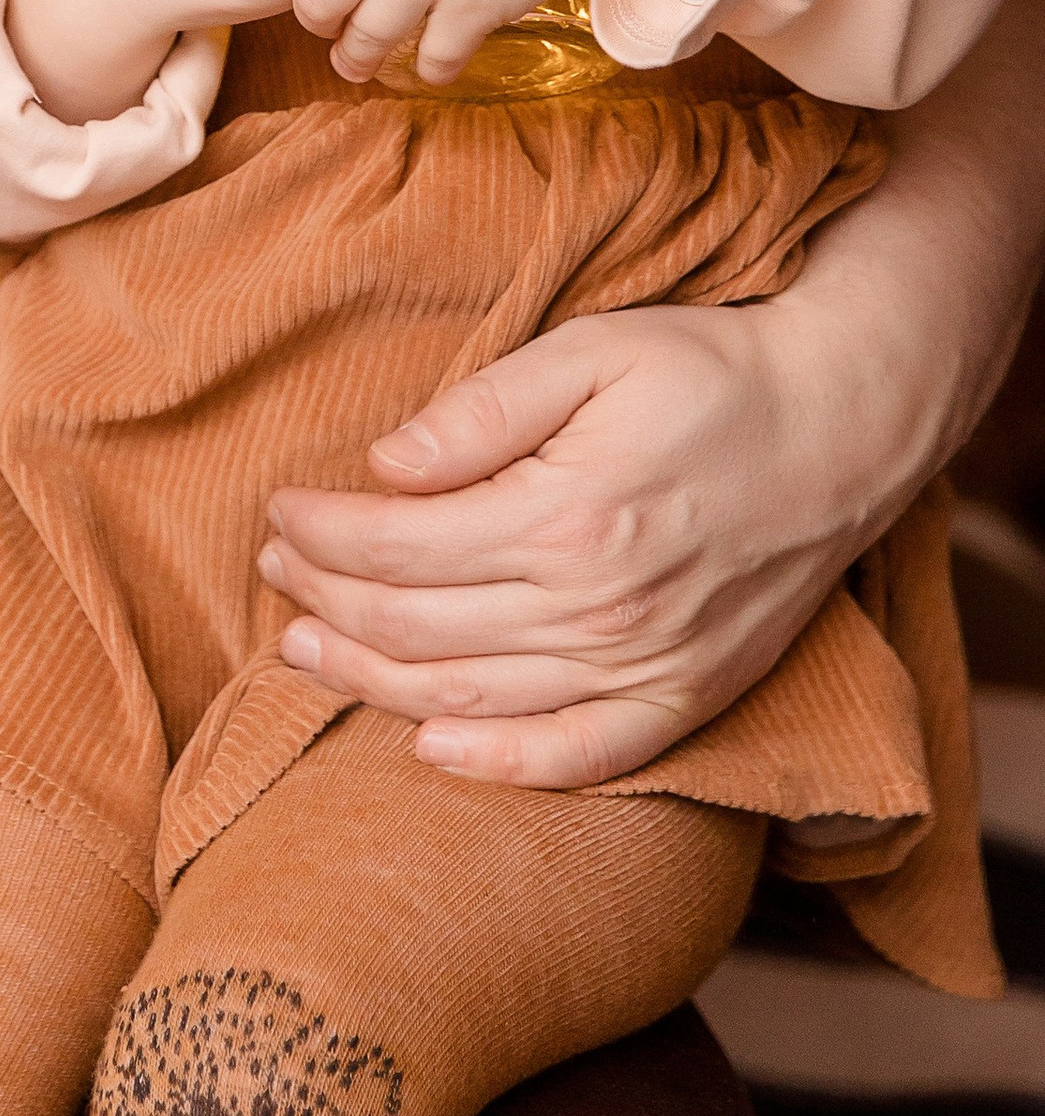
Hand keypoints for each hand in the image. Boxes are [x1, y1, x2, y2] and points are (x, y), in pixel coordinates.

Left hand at [253, 294, 927, 784]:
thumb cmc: (707, 372)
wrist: (843, 426)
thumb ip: (480, 413)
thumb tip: (385, 466)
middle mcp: (601, 608)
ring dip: (374, 680)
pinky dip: (500, 765)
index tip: (277, 510)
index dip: (322, 532)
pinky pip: (579, 756)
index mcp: (566, 516)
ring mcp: (646, 666)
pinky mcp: (687, 699)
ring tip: (304, 647)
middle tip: (271, 569)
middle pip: (420, 625)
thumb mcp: (587, 350)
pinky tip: (431, 751)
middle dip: (327, 597)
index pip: (400, 543)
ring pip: (474, 699)